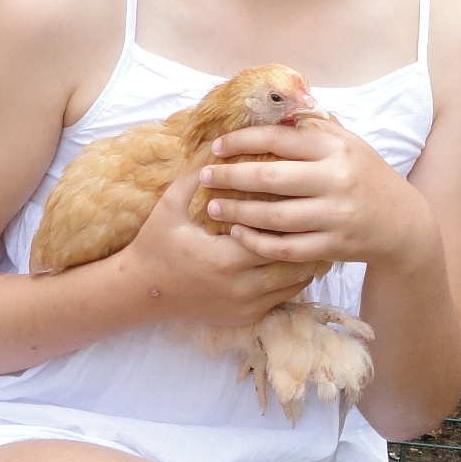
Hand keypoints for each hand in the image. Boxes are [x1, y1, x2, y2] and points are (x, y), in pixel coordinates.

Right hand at [106, 164, 320, 328]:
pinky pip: (284, 298)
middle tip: (318, 212)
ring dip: (305, 258)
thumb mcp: (171, 205)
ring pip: (295, 283)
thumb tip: (223, 144)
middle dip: (306, 236)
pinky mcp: (247, 317)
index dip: (290, 214)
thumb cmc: (157, 243)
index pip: (274, 234)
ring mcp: (247, 306)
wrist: (142, 292)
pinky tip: (296, 256)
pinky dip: (293, 278)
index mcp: (225, 258)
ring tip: (314, 231)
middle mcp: (241, 287)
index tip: (301, 195)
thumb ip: (197, 175)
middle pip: (293, 260)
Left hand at [199, 118, 436, 272]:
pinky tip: (239, 235)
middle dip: (230, 177)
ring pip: (274, 216)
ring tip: (213, 208)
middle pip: (270, 178)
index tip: (217, 146)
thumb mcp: (348, 144)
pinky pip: (286, 248)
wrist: (402, 223)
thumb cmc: (366, 176)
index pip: (279, 139)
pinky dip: (257, 242)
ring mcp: (335, 216)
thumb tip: (269, 108)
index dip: (242, 141)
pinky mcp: (333, 247)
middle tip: (205, 177)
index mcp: (336, 149)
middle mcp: (336, 180)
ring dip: (237, 212)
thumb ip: (312, 130)